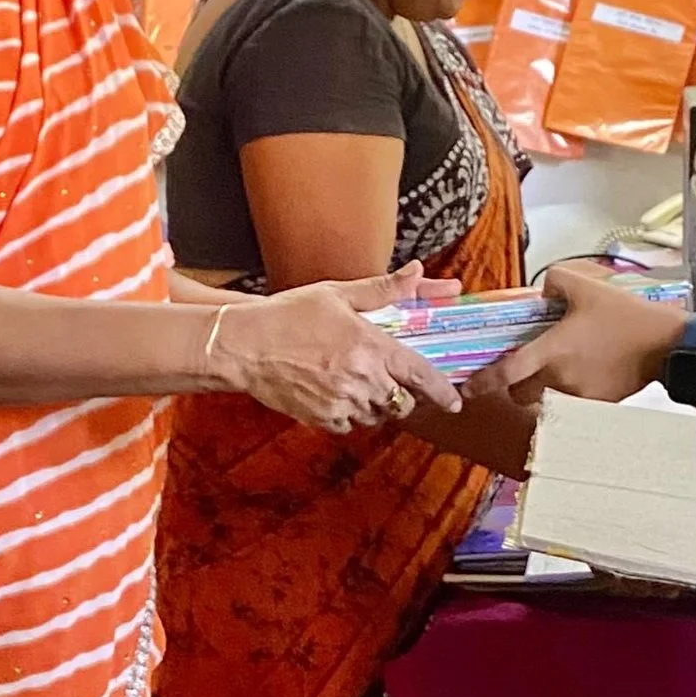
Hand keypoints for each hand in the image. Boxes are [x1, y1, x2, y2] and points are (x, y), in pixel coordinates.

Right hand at [210, 267, 461, 433]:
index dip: (442, 391)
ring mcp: (342, 402)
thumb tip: (418, 272)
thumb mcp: (337, 294)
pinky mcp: (322, 418)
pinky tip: (334, 393)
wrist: (242, 346)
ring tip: (355, 383)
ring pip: (376, 415)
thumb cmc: (287, 314)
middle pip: (401, 403)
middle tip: (390, 383)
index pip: (421, 375)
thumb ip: (383, 290)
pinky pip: (349, 424)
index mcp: (372, 346)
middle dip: (402, 396)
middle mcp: (362, 378)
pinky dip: (349, 414)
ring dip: (375, 405)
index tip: (453, 400)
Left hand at [472, 259, 686, 407]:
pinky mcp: (598, 405)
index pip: (507, 372)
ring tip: (560, 369)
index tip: (468, 388)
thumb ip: (555, 284)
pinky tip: (586, 374)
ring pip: (546, 400)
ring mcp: (579, 396)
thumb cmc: (626, 315)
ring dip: (544, 390)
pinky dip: (570, 393)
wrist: (665, 344)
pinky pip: (572, 404)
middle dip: (516, 386)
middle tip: (526, 370)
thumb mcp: (587, 286)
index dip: (483, 382)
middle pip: (521, 394)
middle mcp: (561, 378)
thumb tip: (543, 294)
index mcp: (553, 350)